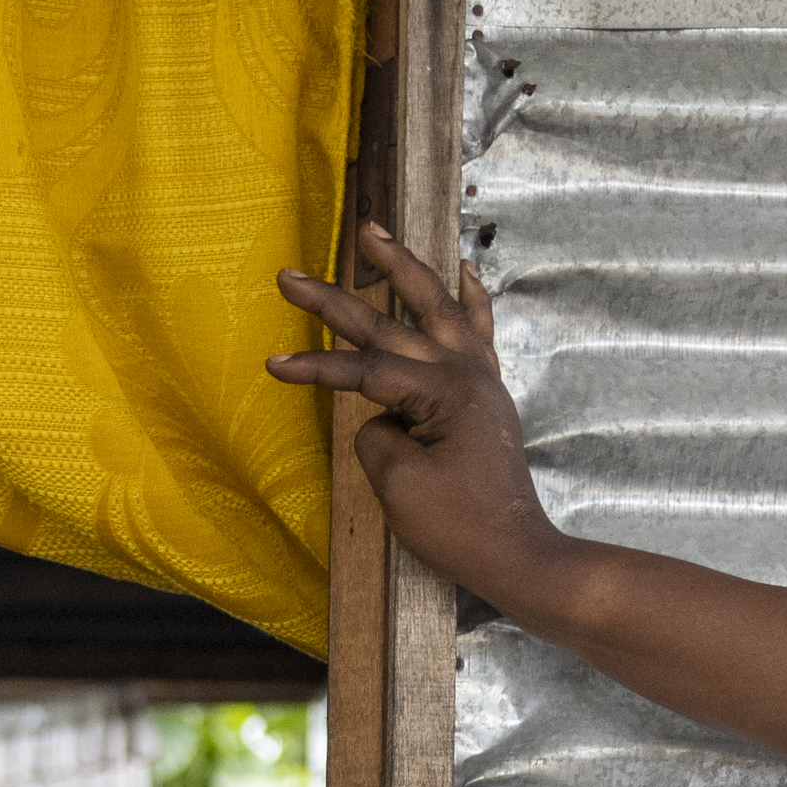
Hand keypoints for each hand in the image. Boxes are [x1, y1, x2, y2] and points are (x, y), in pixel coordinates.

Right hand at [268, 224, 565, 614]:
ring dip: (402, 267)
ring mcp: (480, 378)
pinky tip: (460, 267)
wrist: (514, 554)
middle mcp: (465, 372)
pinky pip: (477, 327)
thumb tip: (381, 419)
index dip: (316, 368)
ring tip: (373, 233)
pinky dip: (468, 295)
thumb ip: (378, 438)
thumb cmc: (459, 528)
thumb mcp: (401, 486)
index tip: (273, 364)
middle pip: (390, 324)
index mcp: (444, 392)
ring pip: (436, 305)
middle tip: (290, 276)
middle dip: (335, 301)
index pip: (366, 369)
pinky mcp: (484, 393)